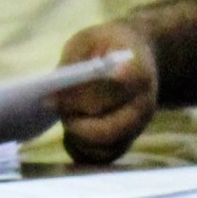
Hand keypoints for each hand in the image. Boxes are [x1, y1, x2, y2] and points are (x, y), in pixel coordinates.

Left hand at [52, 21, 160, 163]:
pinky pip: (101, 158)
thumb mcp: (89, 40)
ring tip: (67, 117)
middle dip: (75, 120)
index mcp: (138, 71)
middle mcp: (143, 104)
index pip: (123, 84)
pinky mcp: (125, 141)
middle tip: (53, 105)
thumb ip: (73, 63)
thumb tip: (53, 98)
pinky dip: (80, 150)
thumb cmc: (105, 45)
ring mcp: (137, 127)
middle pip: (109, 126)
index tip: (75, 87)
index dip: (99, 89)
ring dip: (77, 136)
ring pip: (104, 146)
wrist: (134, 57)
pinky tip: (71, 133)